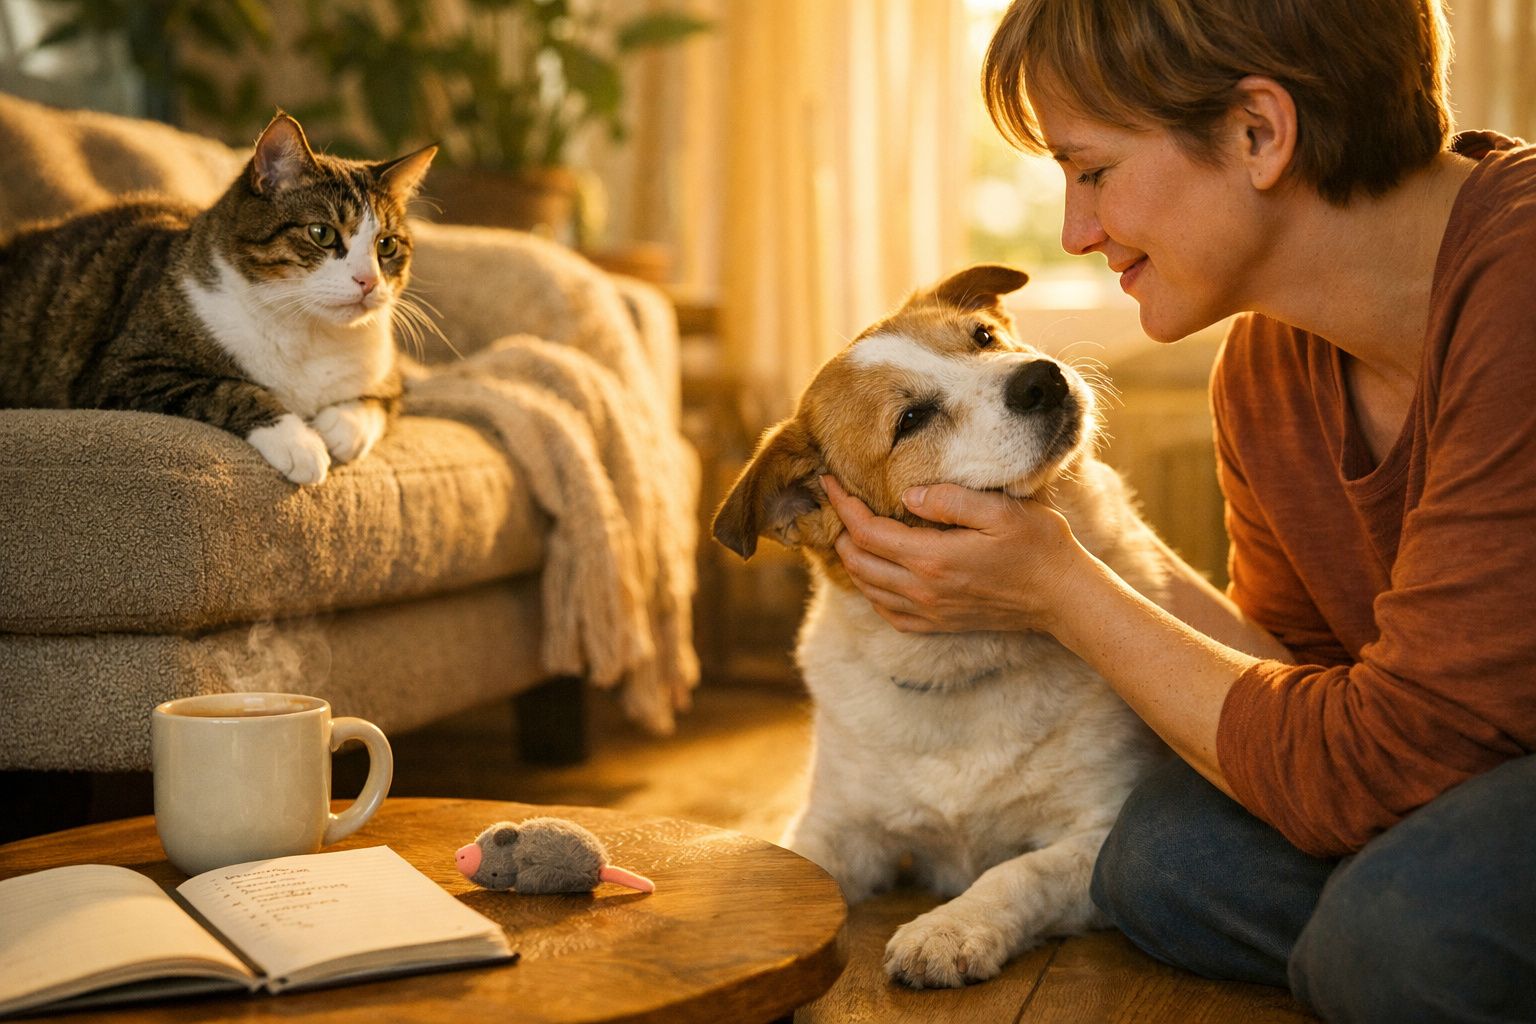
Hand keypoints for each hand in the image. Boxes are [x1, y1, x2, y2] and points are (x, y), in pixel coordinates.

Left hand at [824, 475, 1084, 633]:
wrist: (1062, 597)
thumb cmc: (1038, 547)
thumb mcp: (1000, 510)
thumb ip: (949, 500)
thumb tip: (907, 494)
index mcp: (931, 558)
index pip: (866, 532)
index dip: (842, 505)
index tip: (830, 481)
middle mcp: (922, 590)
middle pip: (857, 561)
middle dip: (840, 530)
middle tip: (838, 502)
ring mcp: (929, 611)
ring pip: (867, 588)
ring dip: (852, 559)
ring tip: (850, 531)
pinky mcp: (938, 624)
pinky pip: (888, 611)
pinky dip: (872, 589)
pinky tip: (877, 571)